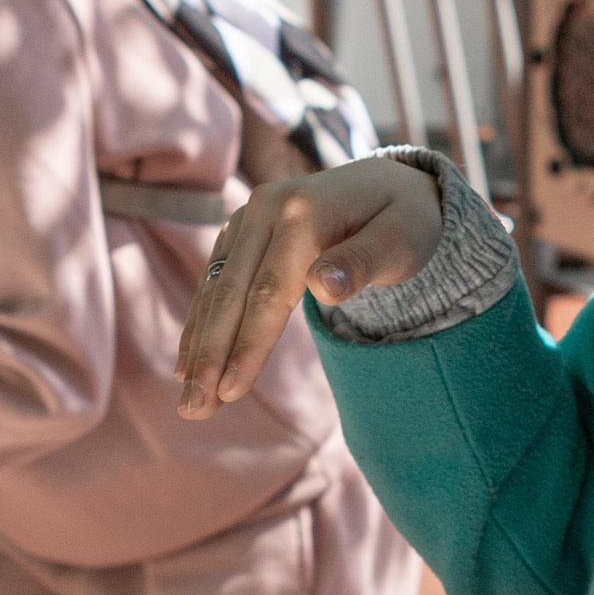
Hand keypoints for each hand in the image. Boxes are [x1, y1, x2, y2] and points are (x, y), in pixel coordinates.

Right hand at [175, 160, 444, 417]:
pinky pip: (214, 283)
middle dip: (211, 355)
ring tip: (189, 402)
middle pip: (231, 292)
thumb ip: (363, 261)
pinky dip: (201, 324)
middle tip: (194, 410)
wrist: (389, 184)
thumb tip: (322, 285)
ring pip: (215, 290)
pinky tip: (189, 363)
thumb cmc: (404, 219)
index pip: (269, 291)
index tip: (231, 392)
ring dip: (199, 347)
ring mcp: (248, 218)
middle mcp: (266, 207)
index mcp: (303, 210)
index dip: (249, 343)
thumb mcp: (402, 239)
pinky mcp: (241, 233)